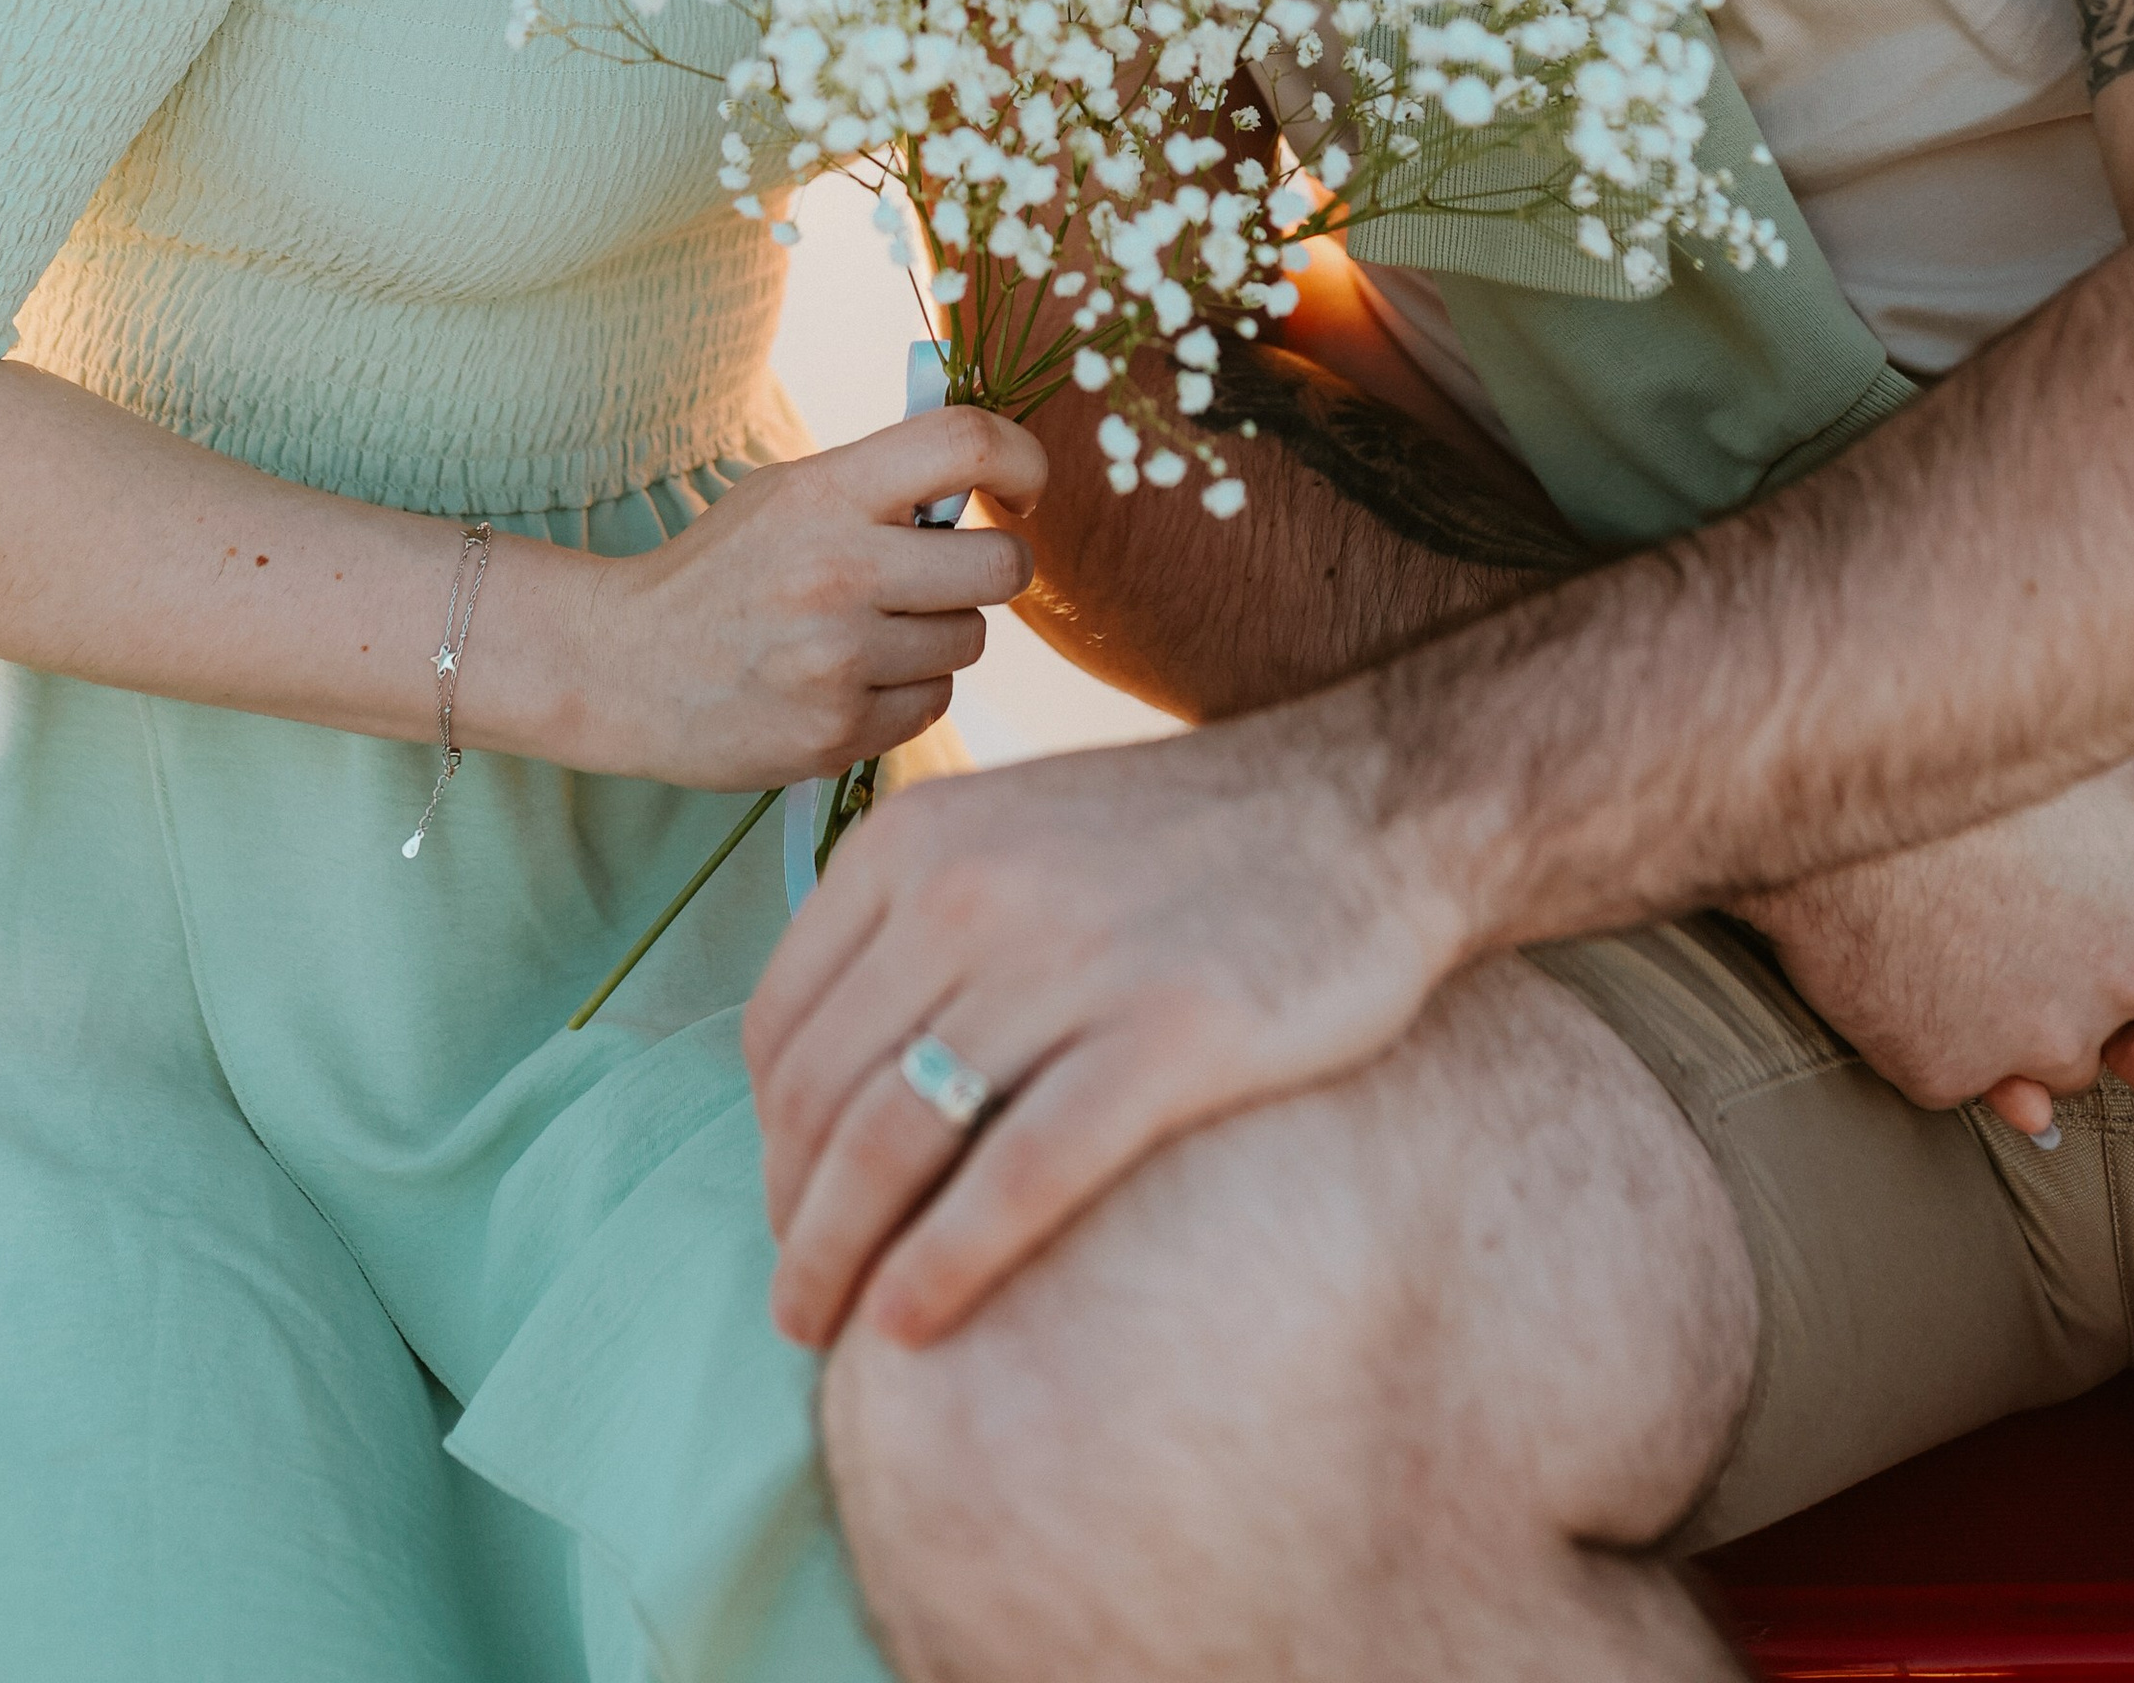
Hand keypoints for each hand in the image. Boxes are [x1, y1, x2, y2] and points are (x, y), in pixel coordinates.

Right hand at [580, 411, 1044, 789]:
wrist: (622, 666)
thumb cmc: (720, 571)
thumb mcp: (787, 494)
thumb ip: (881, 481)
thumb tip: (991, 469)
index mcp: (827, 491)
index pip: (966, 442)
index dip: (1023, 458)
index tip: (1021, 488)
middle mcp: (839, 570)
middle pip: (1002, 565)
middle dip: (992, 569)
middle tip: (949, 575)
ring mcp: (840, 659)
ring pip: (971, 641)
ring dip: (941, 635)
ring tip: (872, 632)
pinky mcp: (837, 732)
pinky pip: (934, 703)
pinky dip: (908, 692)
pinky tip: (851, 681)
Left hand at [744, 720, 1445, 1348]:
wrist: (1367, 804)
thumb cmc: (1189, 840)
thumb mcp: (1020, 829)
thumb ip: (924, 917)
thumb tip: (833, 1064)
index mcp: (919, 839)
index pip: (782, 1019)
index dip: (766, 1135)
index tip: (786, 1203)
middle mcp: (969, 891)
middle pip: (821, 1092)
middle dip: (790, 1216)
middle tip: (795, 1296)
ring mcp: (1067, 963)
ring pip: (893, 1141)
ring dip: (837, 1255)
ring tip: (826, 1328)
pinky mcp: (1167, 1038)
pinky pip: (1017, 1176)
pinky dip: (945, 1262)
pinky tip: (912, 1322)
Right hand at [1739, 740, 2133, 1138]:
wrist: (1803, 789)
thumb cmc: (1940, 741)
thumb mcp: (2071, 720)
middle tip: (2089, 940)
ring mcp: (2051, 1031)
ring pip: (2085, 1053)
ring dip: (2069, 1030)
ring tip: (2041, 1007)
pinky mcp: (1966, 1070)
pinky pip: (1994, 1090)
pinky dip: (1994, 1072)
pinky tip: (1985, 1051)